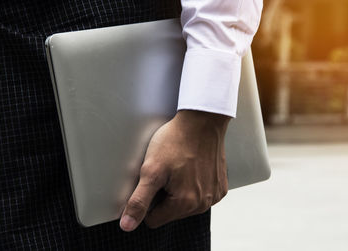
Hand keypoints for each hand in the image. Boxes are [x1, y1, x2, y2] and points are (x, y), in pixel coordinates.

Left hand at [119, 110, 229, 230]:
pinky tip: (192, 167)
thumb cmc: (177, 141)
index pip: (153, 219)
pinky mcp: (220, 186)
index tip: (155, 180)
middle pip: (171, 212)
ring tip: (179, 167)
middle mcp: (203, 204)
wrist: (202, 120)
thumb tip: (127, 226)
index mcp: (185, 204)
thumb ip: (139, 201)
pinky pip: (201, 194)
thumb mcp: (151, 170)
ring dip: (179, 189)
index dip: (148, 199)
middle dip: (164, 195)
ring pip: (186, 204)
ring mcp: (214, 195)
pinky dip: (194, 184)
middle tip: (166, 171)